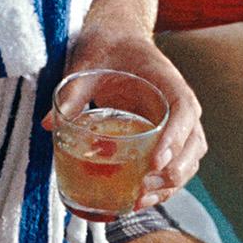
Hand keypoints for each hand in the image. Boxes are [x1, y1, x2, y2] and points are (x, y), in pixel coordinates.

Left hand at [52, 26, 206, 203]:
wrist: (118, 40)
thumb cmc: (107, 49)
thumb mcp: (86, 64)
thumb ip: (73, 91)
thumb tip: (49, 124)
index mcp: (168, 81)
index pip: (184, 110)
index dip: (175, 138)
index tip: (156, 161)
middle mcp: (179, 105)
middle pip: (193, 144)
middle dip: (173, 172)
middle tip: (143, 189)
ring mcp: (176, 125)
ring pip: (188, 160)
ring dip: (169, 186)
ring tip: (138, 201)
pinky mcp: (164, 139)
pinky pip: (172, 166)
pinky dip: (161, 187)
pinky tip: (137, 201)